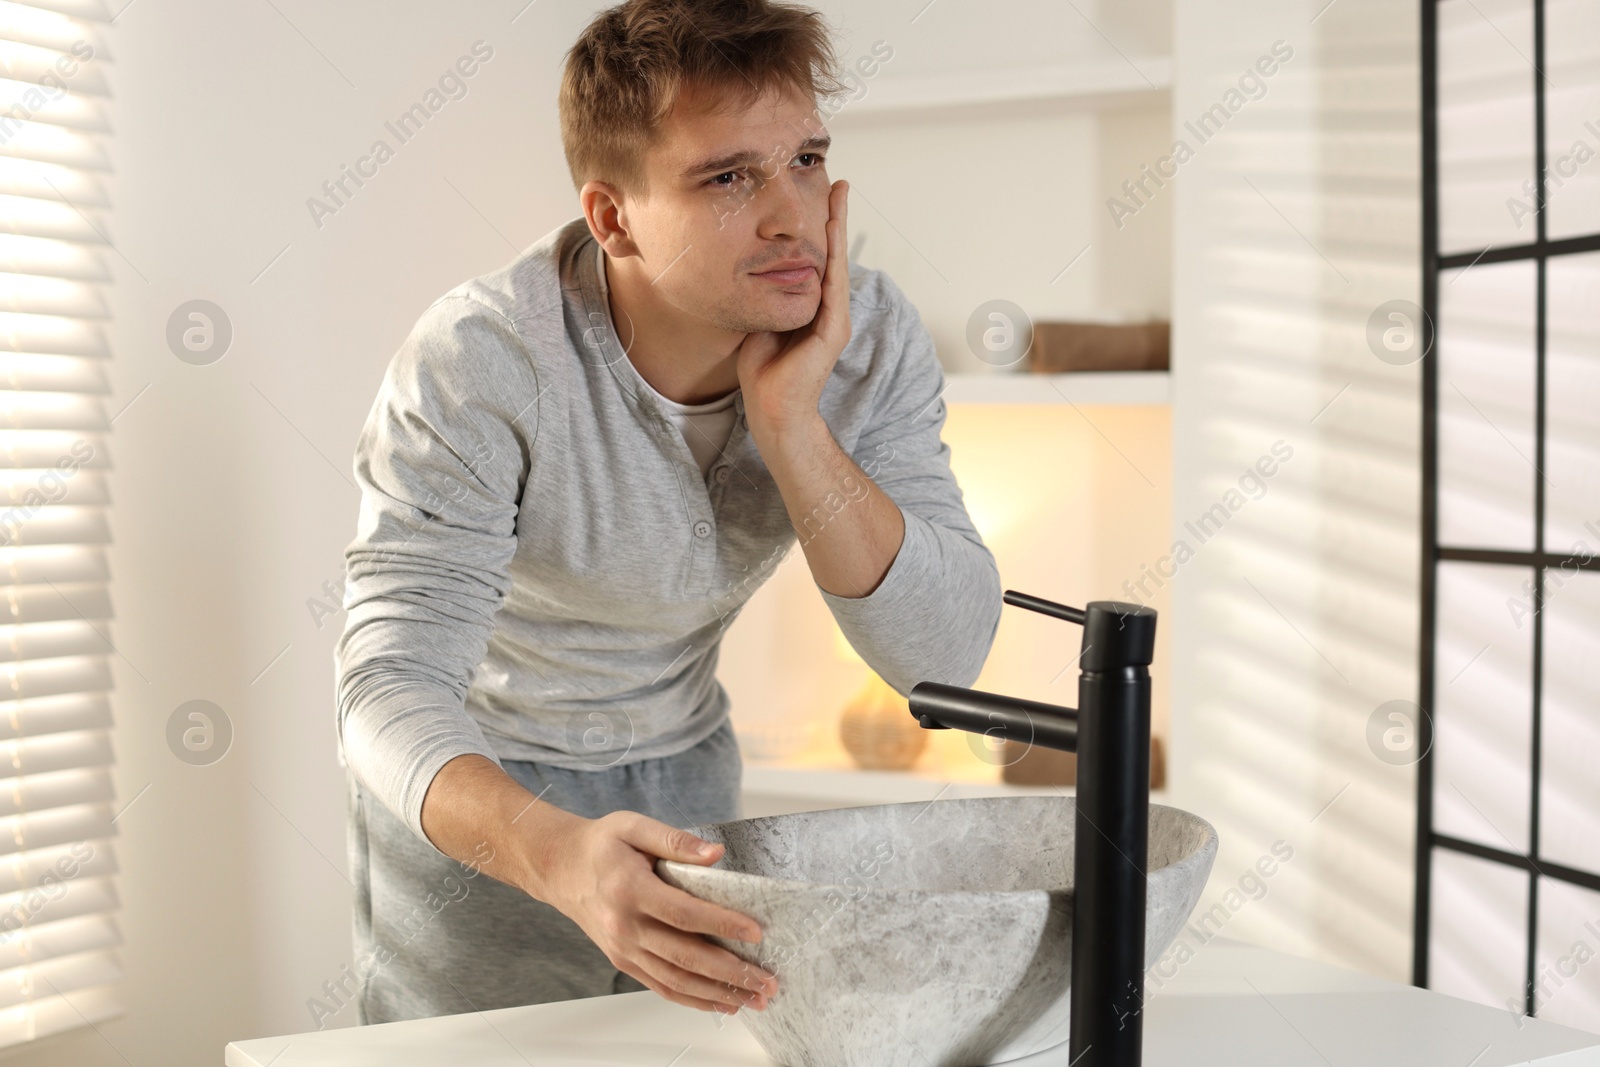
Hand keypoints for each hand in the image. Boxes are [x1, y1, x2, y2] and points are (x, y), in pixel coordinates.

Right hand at [539, 810, 778, 1014]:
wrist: (560, 868)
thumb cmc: (600, 845)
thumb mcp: (634, 826)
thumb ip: (676, 840)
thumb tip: (715, 854)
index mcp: (630, 890)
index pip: (684, 913)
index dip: (722, 924)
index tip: (755, 932)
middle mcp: (625, 926)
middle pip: (685, 956)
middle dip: (730, 972)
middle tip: (766, 980)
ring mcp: (623, 949)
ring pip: (676, 980)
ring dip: (718, 993)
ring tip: (753, 999)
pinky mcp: (624, 961)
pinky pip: (662, 986)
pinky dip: (693, 999)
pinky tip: (721, 1002)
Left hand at [736, 179, 850, 442]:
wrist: (772, 407)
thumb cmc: (762, 371)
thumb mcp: (759, 320)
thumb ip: (764, 295)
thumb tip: (753, 269)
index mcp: (810, 308)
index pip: (817, 261)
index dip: (819, 231)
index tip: (819, 200)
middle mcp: (827, 310)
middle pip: (832, 255)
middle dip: (835, 218)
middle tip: (840, 184)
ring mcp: (833, 318)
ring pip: (837, 263)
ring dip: (839, 227)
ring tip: (840, 195)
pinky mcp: (833, 328)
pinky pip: (834, 283)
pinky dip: (835, 253)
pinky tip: (833, 228)